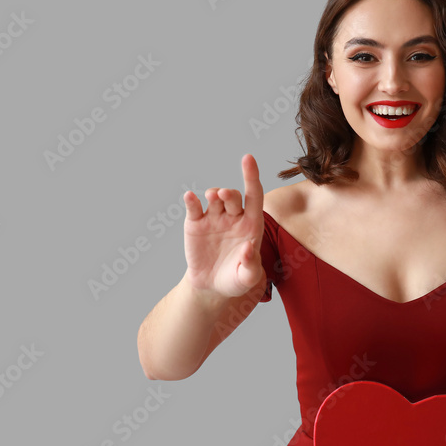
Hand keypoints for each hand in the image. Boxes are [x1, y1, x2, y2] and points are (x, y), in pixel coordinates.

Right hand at [183, 154, 265, 297]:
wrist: (211, 286)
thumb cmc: (235, 280)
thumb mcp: (247, 278)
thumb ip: (252, 265)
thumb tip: (248, 247)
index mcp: (251, 225)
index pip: (254, 195)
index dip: (252, 176)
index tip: (248, 158)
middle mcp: (233, 217)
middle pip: (233, 197)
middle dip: (229, 193)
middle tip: (224, 195)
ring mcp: (213, 218)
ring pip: (214, 198)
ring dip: (214, 193)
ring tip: (212, 195)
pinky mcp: (195, 223)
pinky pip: (194, 208)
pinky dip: (191, 201)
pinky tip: (190, 197)